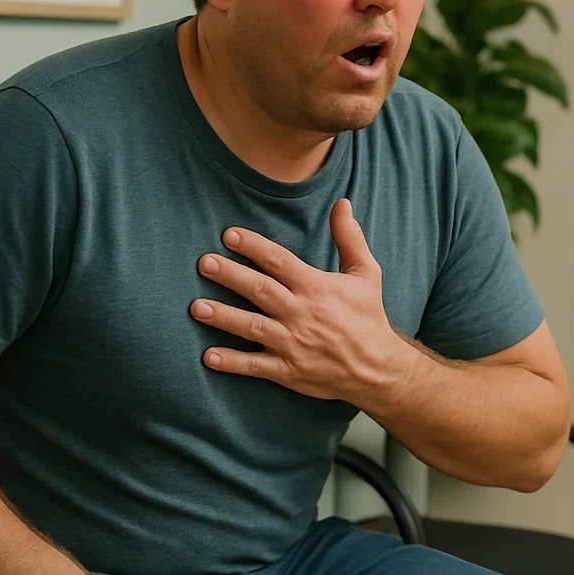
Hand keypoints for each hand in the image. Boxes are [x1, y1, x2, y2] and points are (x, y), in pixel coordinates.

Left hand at [190, 199, 401, 400]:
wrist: (377, 369)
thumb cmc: (368, 317)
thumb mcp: (366, 273)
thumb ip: (349, 237)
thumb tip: (341, 203)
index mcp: (318, 288)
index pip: (280, 262)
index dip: (254, 247)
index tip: (229, 235)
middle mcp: (302, 314)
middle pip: (260, 290)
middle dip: (230, 276)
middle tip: (204, 263)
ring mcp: (293, 344)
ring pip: (253, 327)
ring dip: (223, 317)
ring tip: (196, 307)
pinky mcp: (288, 371)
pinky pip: (256, 366)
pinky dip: (232, 362)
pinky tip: (208, 356)